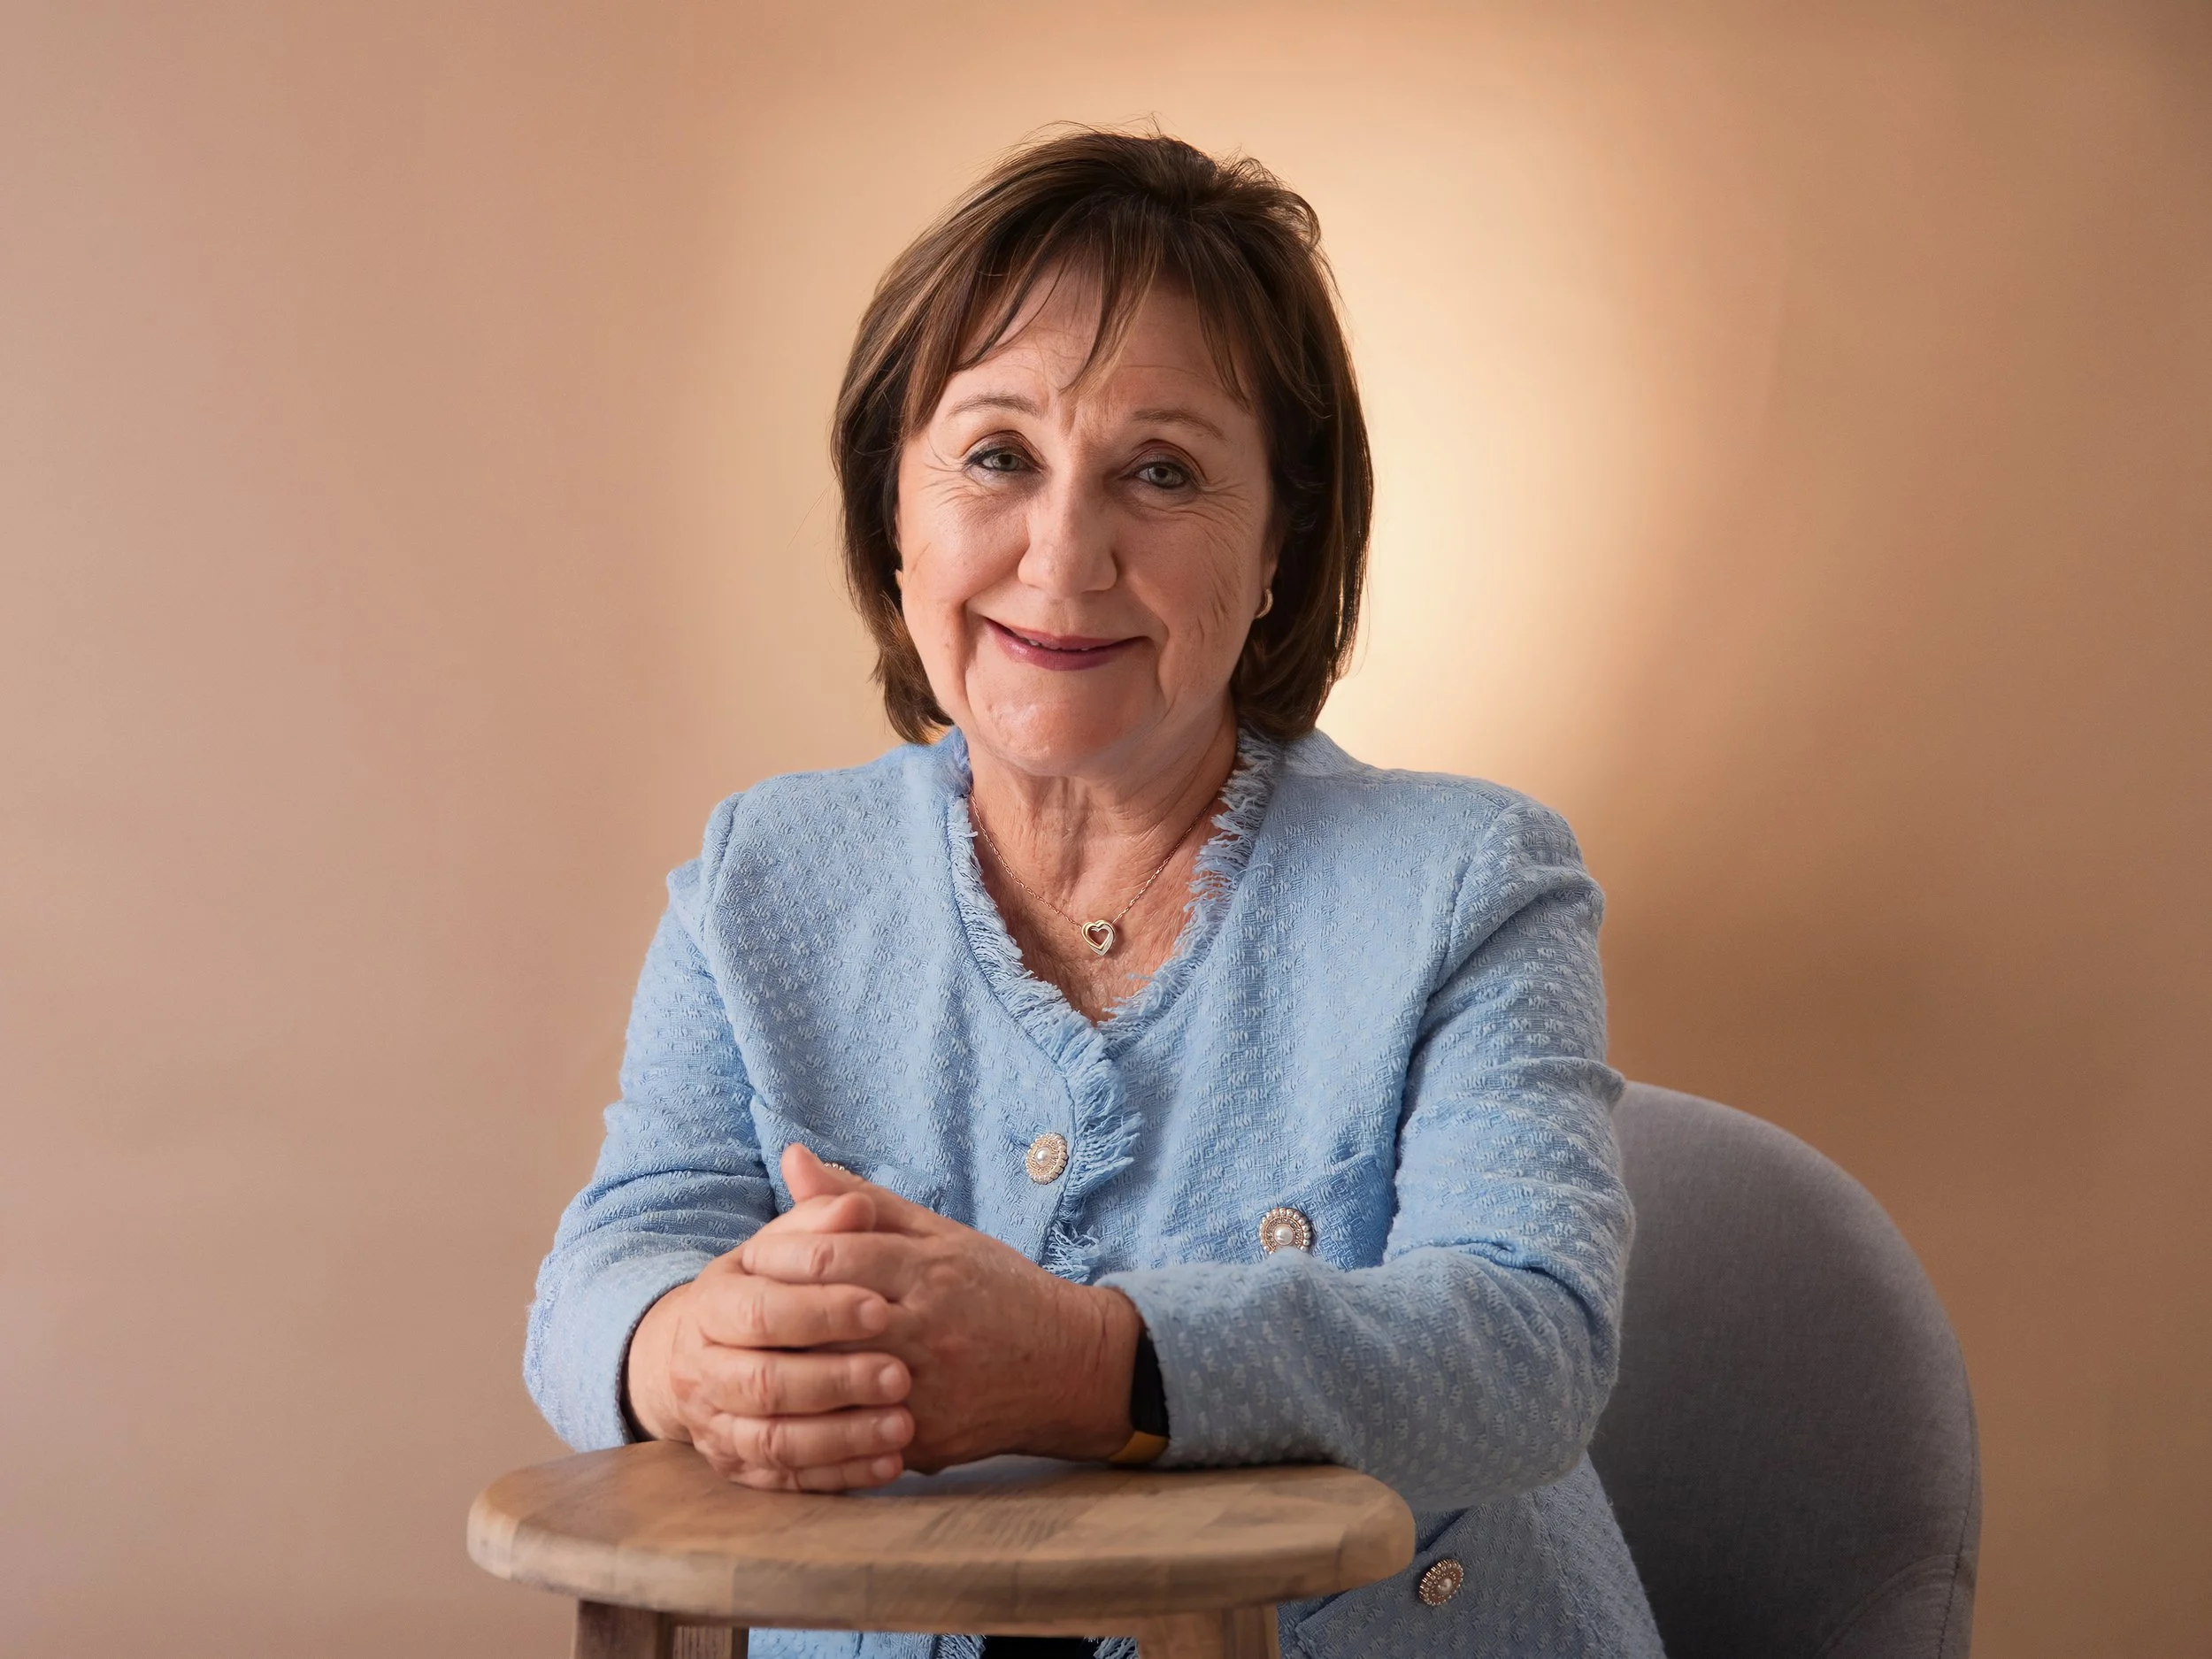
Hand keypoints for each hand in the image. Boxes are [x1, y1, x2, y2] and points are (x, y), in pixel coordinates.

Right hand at [625, 1187, 915, 1489]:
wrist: (703, 1351)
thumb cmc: (762, 1286)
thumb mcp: (780, 1247)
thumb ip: (818, 1223)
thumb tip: (856, 1205)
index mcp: (709, 1305)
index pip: (760, 1311)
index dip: (820, 1311)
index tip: (881, 1308)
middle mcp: (701, 1370)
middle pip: (765, 1383)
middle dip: (837, 1380)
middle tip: (902, 1375)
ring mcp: (715, 1425)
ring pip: (775, 1442)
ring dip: (843, 1437)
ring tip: (904, 1424)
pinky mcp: (737, 1468)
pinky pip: (787, 1482)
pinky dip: (839, 1475)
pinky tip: (889, 1463)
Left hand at [736, 1145, 1141, 1471]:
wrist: (1066, 1367)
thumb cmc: (994, 1290)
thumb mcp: (936, 1233)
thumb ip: (859, 1202)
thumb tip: (792, 1158)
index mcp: (927, 1270)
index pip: (833, 1254)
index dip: (779, 1255)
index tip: (750, 1259)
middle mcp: (926, 1329)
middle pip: (822, 1320)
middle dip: (769, 1316)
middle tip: (731, 1313)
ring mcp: (926, 1389)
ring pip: (830, 1383)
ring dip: (782, 1374)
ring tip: (747, 1361)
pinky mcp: (925, 1439)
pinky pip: (853, 1435)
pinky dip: (815, 1425)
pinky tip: (784, 1412)